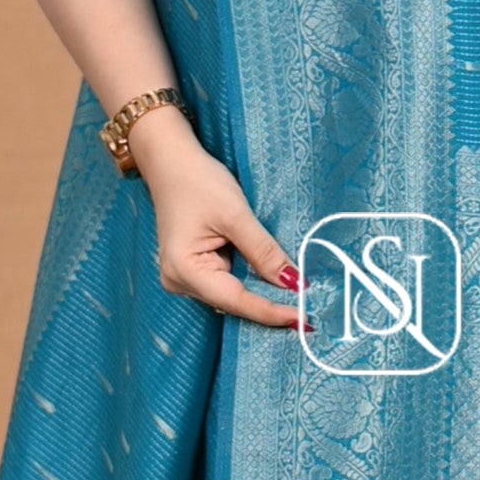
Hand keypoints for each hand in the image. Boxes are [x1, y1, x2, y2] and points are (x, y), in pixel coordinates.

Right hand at [128, 108, 304, 328]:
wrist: (171, 161)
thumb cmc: (197, 181)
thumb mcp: (236, 215)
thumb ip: (264, 252)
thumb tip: (293, 283)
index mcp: (184, 270)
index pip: (236, 300)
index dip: (271, 311)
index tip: (303, 318)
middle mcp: (179, 281)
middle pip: (233, 303)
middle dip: (269, 307)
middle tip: (308, 315)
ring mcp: (183, 277)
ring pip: (231, 296)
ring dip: (261, 296)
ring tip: (296, 302)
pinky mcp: (193, 269)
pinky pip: (226, 284)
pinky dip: (249, 283)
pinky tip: (273, 285)